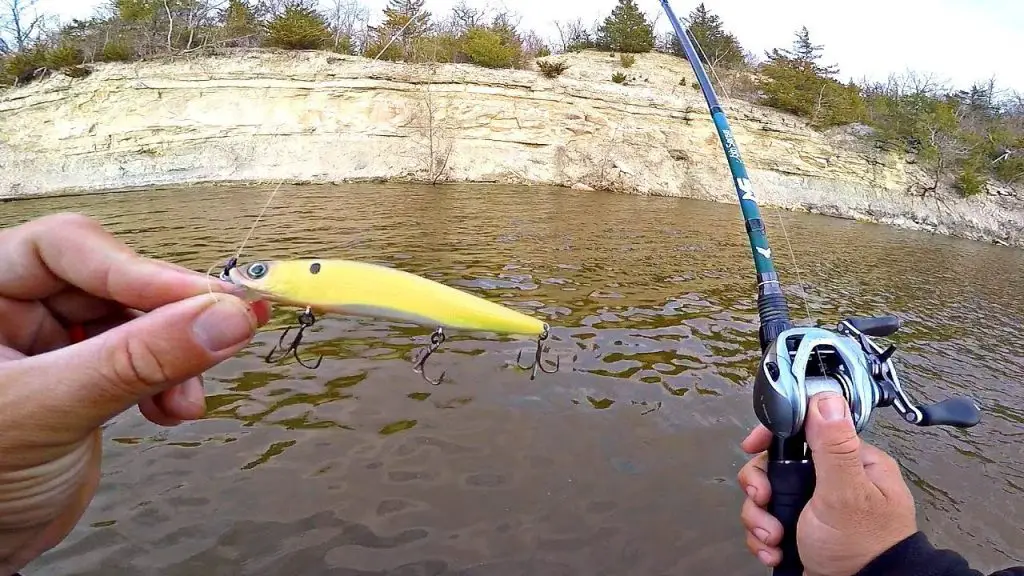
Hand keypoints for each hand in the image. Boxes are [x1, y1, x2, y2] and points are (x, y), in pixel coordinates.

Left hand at [0, 213, 269, 574]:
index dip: (138, 269)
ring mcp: (50, 344)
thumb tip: (224, 318)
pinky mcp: (83, 378)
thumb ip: (136, 361)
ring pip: (135, 322)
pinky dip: (167, 384)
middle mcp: (15, 308)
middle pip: (112, 281)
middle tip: (223, 334)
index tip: (206, 299)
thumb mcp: (50, 411)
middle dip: (166, 319)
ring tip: (187, 399)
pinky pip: (141, 361)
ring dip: (174, 358)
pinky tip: (173, 411)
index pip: (68, 249)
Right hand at [737, 392, 918, 575]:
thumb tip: (826, 398)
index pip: (805, 430)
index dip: (773, 437)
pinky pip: (767, 521)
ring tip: (771, 538)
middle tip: (764, 503)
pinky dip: (763, 537)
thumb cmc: (864, 548)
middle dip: (761, 488)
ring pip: (767, 495)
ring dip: (759, 518)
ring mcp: (814, 506)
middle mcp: (832, 481)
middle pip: (776, 465)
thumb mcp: (845, 493)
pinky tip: (774, 550)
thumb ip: (834, 446)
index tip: (753, 447)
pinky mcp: (800, 529)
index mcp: (852, 462)